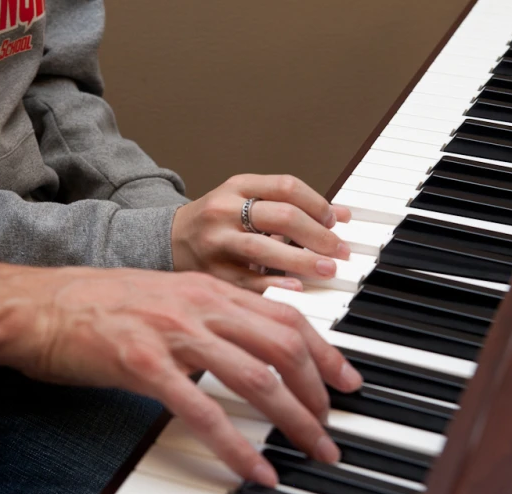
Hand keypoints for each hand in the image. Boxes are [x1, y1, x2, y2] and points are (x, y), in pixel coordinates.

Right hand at [6, 268, 362, 486]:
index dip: (324, 351)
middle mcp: (200, 305)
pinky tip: (256, 470)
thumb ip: (211, 317)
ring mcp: (173, 333)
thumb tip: (250, 348)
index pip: (286, 316)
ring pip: (256, 378)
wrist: (40, 304)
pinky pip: (204, 413)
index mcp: (208, 289)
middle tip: (330, 426)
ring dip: (294, 419)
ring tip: (313, 449)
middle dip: (318, 391)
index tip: (345, 380)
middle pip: (283, 346)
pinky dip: (237, 446)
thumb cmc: (99, 304)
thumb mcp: (167, 297)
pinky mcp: (144, 366)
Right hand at [171, 174, 351, 291]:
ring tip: (328, 269)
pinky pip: (247, 280)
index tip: (335, 221)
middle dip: (319, 235)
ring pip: (265, 248)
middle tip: (340, 250)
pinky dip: (275, 284)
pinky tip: (296, 288)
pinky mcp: (211, 272)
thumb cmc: (217, 222)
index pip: (287, 187)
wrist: (169, 241)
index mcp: (237, 186)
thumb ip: (291, 206)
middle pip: (281, 216)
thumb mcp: (248, 201)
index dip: (318, 204)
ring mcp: (216, 242)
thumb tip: (342, 215)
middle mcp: (224, 210)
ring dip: (303, 261)